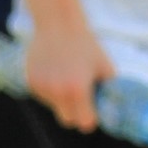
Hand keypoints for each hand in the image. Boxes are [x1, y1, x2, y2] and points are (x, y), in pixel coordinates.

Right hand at [25, 16, 113, 133]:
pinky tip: (56, 72)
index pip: (84, 123)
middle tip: (82, 102)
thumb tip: (116, 105)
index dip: (90, 119)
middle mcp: (58, 93)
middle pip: (67, 120)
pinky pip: (43, 96)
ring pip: (54, 107)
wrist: (58, 24)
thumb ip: (109, 88)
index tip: (93, 114)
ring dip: (62, 100)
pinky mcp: (31, 82)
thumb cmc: (86, 45)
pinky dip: (50, 90)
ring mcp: (42, 88)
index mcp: (78, 90)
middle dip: (76, 114)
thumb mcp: (105, 66)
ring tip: (68, 77)